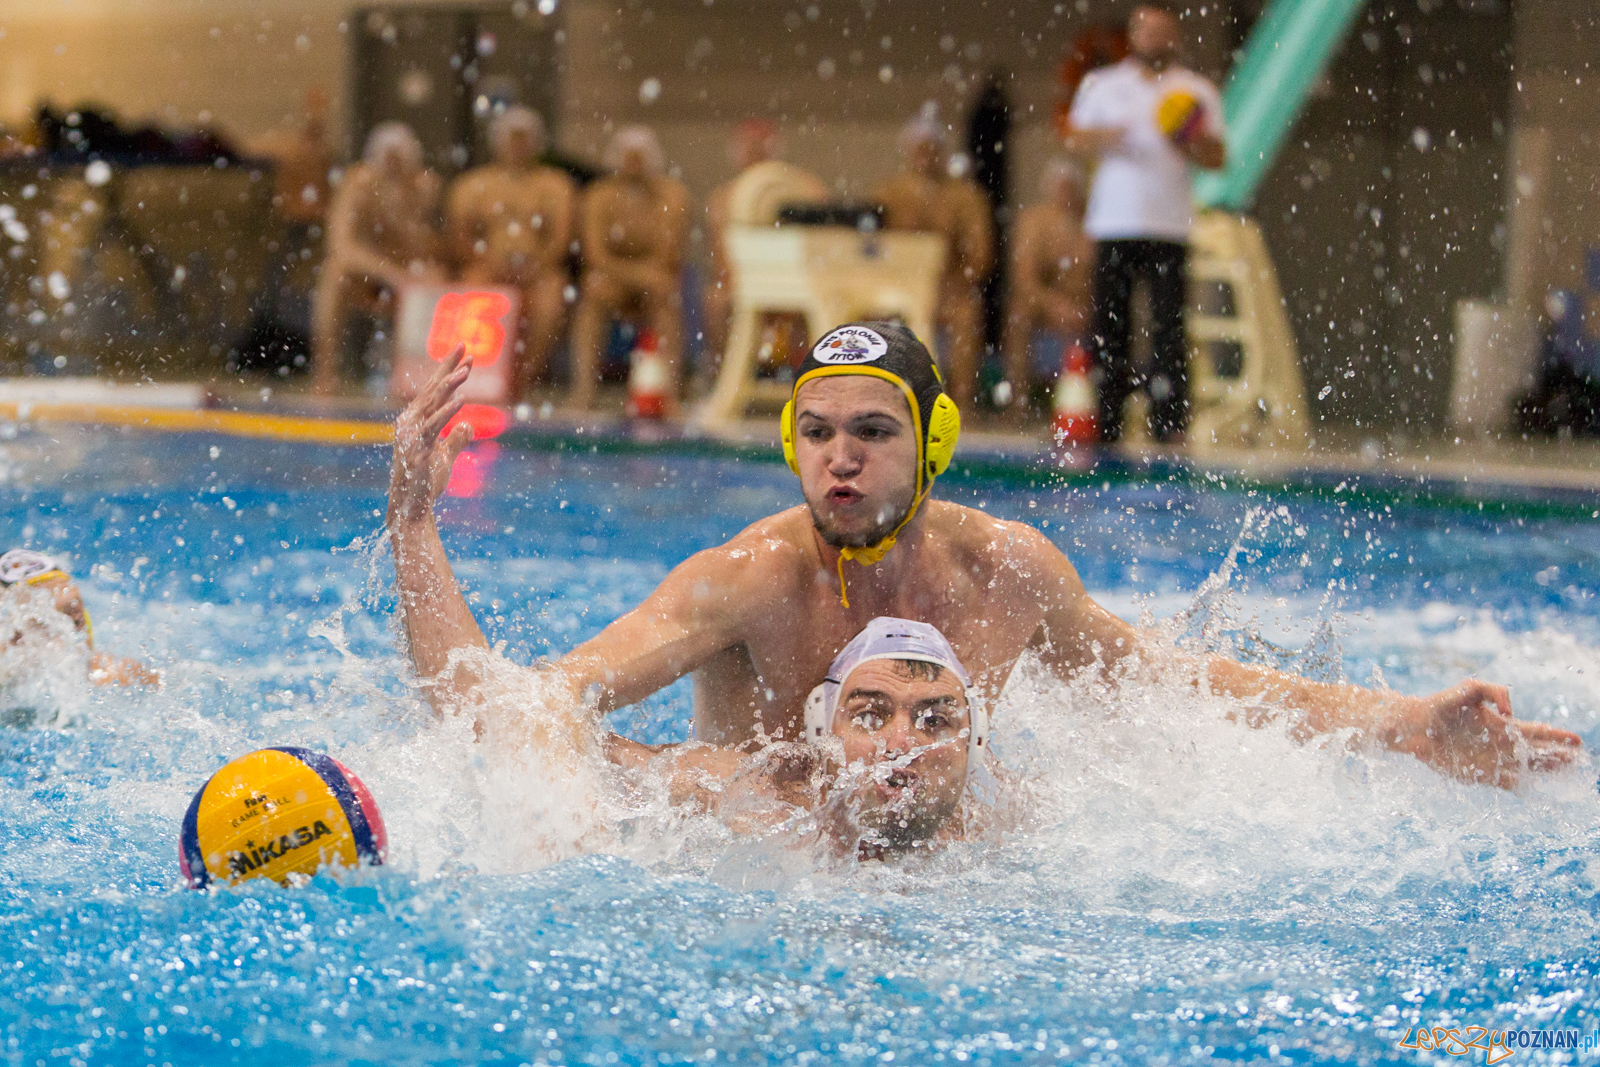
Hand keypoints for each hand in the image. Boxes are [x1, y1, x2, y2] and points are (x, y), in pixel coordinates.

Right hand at [388, 344, 472, 525]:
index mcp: (415, 421)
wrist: (411, 508)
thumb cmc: (426, 482)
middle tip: (465, 347)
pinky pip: (433, 426)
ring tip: (467, 370)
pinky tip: (461, 399)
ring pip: (432, 403)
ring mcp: (411, 435)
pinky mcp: (417, 449)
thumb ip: (456, 439)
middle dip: (450, 367)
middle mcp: (409, 423)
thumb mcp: (445, 457)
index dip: (449, 370)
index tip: (465, 353)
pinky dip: (447, 412)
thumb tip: (468, 426)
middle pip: (433, 389)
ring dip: (450, 385)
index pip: (434, 390)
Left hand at [1382, 679, 1580, 788]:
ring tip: (1565, 768)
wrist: (1414, 724)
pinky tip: (1531, 789)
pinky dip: (1516, 784)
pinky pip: (1501, 781)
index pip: (1534, 731)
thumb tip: (1510, 713)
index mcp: (1500, 724)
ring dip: (1543, 768)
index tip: (1576, 739)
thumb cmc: (1441, 704)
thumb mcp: (1470, 689)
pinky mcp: (1475, 773)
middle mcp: (1499, 744)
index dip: (1555, 735)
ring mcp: (1489, 759)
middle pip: (1534, 751)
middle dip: (1556, 754)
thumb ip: (1494, 691)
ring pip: (1523, 766)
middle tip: (1577, 758)